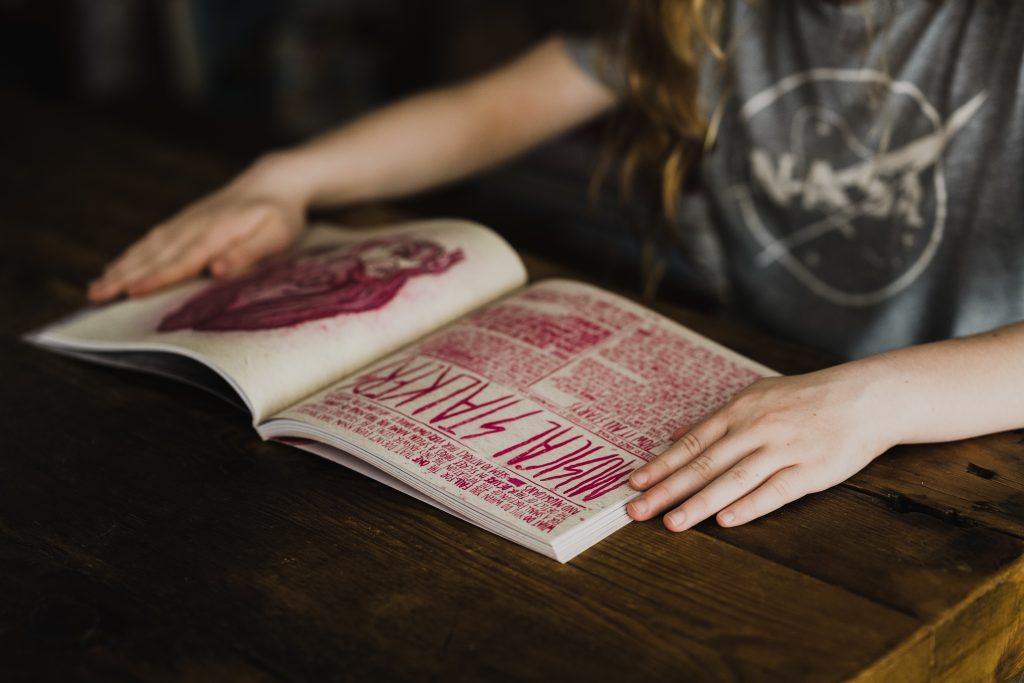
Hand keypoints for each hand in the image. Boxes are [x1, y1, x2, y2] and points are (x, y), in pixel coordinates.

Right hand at [87, 157, 306, 301]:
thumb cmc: (280, 215)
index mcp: (217, 232)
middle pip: (155, 255)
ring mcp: (185, 223)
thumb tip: (216, 270)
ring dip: (120, 268)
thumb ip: (248, 252)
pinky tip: (117, 268)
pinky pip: (152, 241)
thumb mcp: (277, 235)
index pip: (183, 260)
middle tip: (94, 296)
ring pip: (148, 248)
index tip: (131, 292)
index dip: (156, 277)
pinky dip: (132, 256)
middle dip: (124, 276)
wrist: (272, 182)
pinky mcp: (183, 222)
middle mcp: (194, 226)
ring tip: (96, 288)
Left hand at [627, 364, 898, 530]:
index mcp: (740, 410)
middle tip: (637, 510)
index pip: (691, 443)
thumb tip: (675, 434)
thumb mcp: (757, 396)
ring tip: (672, 522)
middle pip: (704, 464)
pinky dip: (749, 506)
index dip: (662, 465)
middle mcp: (756, 428)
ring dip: (699, 504)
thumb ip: (716, 419)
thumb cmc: (806, 398)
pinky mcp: (811, 471)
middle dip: (667, 489)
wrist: (865, 397)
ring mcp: (783, 449)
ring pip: (733, 480)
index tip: (635, 484)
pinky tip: (726, 521)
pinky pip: (775, 491)